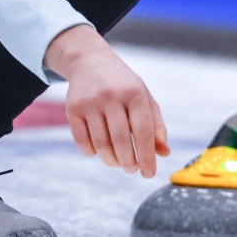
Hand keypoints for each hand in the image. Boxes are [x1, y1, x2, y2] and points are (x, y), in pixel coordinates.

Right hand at [44, 24, 169, 176]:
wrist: (90, 61)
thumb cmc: (123, 85)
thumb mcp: (144, 97)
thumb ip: (156, 125)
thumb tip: (164, 153)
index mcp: (134, 93)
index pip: (143, 131)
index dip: (147, 156)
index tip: (149, 174)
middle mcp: (111, 96)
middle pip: (121, 141)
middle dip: (128, 162)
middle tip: (132, 169)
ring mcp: (90, 102)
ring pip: (101, 144)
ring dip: (111, 160)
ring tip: (118, 162)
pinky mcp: (72, 108)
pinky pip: (83, 141)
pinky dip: (92, 152)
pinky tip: (99, 151)